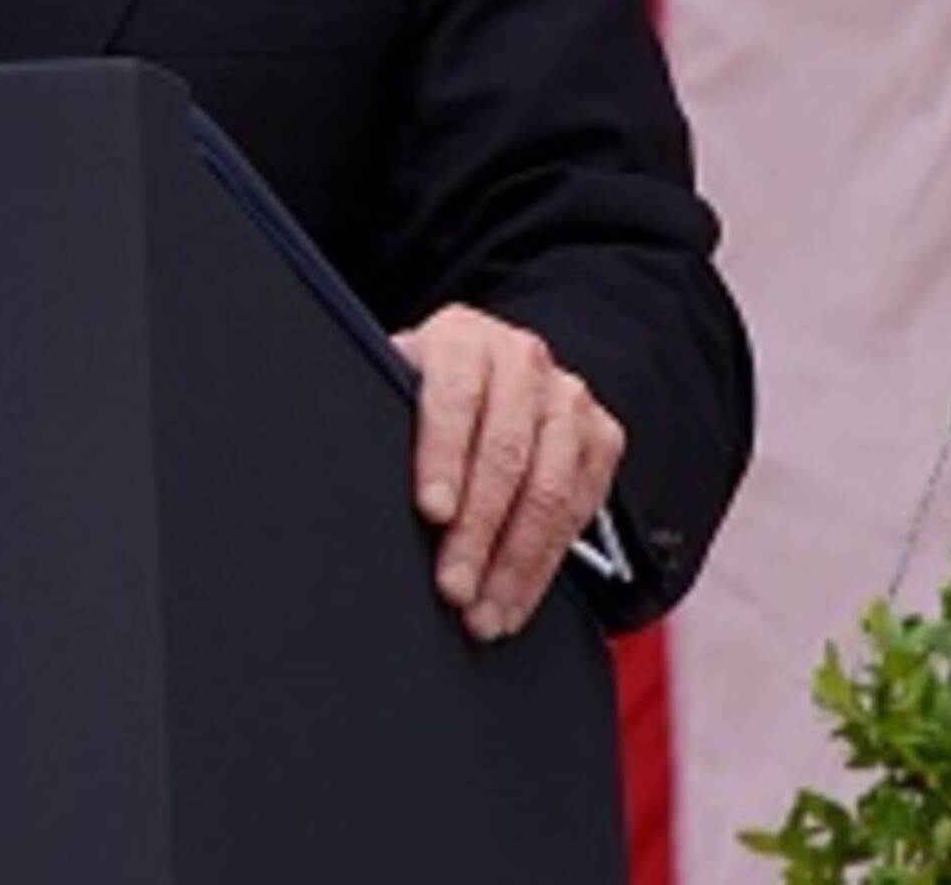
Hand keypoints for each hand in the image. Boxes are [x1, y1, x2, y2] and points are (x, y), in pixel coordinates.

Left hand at [397, 303, 624, 639]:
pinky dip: (543, 566)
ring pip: (548, 491)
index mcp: (461, 340)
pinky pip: (577, 511)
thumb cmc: (432, 390)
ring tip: (484, 611)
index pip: (455, 400)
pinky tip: (514, 598)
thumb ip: (386, 420)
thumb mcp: (398, 385)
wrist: (495, 368)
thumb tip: (348, 480)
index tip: (432, 511)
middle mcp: (521, 361)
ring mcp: (568, 398)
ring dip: (515, 563)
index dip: (443, 459)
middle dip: (478, 531)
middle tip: (454, 585)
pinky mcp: (602, 436)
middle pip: (505, 456)